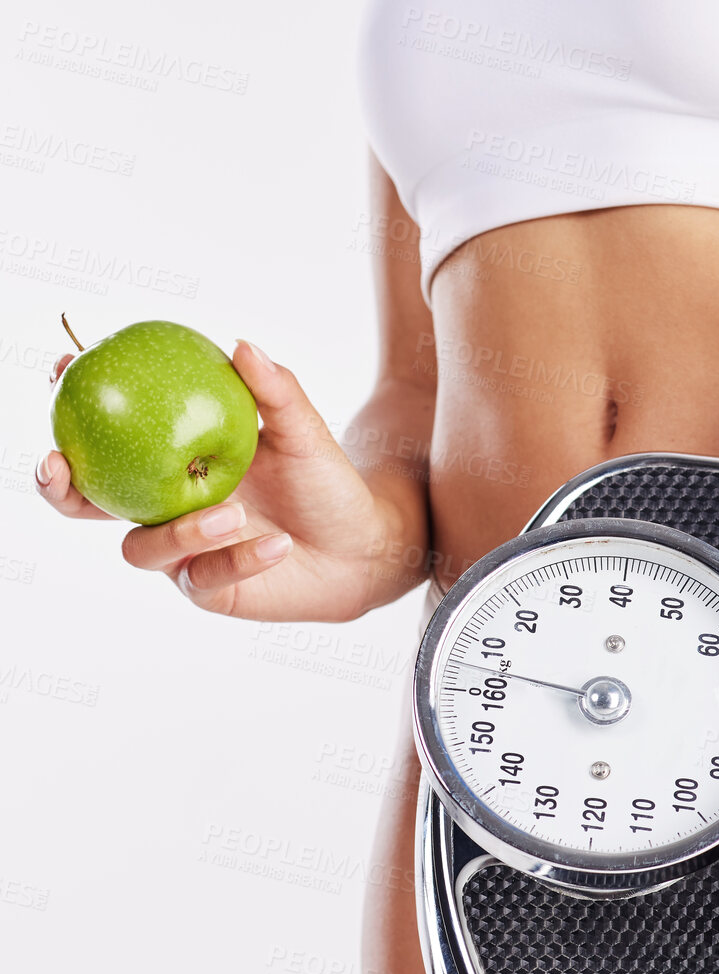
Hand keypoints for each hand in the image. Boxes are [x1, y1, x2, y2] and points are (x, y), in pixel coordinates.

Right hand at [35, 341, 399, 621]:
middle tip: (59, 465)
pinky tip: (277, 546)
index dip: (74, 411)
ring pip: (143, 548)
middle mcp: (165, 507)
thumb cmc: (325, 483)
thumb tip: (242, 344)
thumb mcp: (303, 432)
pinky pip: (206, 576)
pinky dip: (241, 559)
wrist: (364, 546)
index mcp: (172, 460)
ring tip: (235, 513)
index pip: (108, 437)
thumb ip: (274, 391)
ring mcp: (182, 552)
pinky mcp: (210, 589)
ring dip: (182, 531)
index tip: (64, 373)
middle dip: (59, 486)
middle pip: (86, 503)